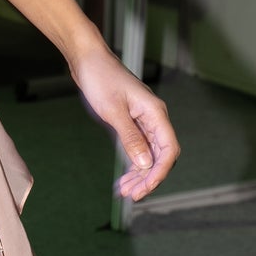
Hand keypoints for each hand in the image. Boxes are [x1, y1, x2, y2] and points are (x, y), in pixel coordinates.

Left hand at [71, 42, 179, 201]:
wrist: (87, 60)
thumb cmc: (100, 78)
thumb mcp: (113, 111)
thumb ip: (131, 138)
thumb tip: (145, 164)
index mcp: (155, 113)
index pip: (168, 150)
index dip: (159, 172)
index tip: (145, 189)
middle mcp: (153, 118)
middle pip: (160, 156)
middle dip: (148, 178)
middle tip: (132, 195)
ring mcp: (143, 121)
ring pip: (149, 155)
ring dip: (139, 175)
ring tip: (125, 192)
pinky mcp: (131, 122)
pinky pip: (138, 149)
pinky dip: (132, 164)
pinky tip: (123, 178)